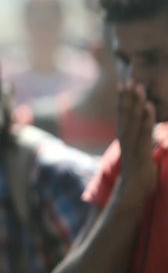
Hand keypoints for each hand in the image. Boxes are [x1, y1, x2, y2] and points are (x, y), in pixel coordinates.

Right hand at [115, 79, 156, 205]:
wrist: (131, 193)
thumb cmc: (137, 175)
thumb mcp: (139, 155)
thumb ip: (139, 142)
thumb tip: (144, 133)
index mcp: (125, 140)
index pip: (122, 116)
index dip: (123, 100)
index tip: (123, 85)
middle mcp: (125, 140)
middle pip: (125, 115)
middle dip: (126, 97)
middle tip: (128, 79)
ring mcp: (132, 146)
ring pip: (133, 120)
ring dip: (135, 102)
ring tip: (138, 86)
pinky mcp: (140, 151)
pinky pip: (144, 132)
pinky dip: (146, 118)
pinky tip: (149, 106)